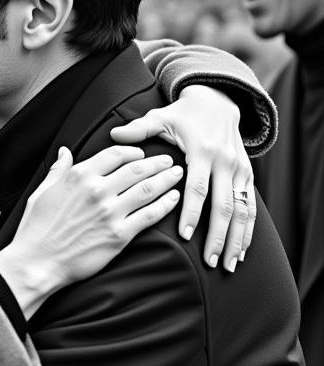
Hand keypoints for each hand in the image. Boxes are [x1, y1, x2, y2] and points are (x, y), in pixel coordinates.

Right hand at [0, 145, 181, 318]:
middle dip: (156, 163)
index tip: (141, 154)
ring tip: (176, 175)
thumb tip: (64, 152)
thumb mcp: (42, 192)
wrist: (37, 261)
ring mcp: (110, 212)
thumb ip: (59, 170)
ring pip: (147, 189)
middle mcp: (97, 190)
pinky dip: (165, 204)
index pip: (115, 154)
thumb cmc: (36, 228)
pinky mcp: (120, 235)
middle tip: (169, 161)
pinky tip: (174, 199)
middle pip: (136, 169)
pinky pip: (150, 215)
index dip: (133, 151)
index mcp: (79, 176)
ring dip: (166, 179)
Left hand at [109, 84, 254, 270]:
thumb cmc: (183, 114)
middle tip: (209, 261)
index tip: (186, 235)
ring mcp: (240, 170)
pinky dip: (248, 230)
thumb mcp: (161, 117)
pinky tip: (242, 251)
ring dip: (237, 239)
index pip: (198, 188)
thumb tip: (114, 134)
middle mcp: (225, 162)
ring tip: (227, 264)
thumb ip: (139, 129)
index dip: (192, 212)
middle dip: (218, 235)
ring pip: (243, 210)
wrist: (218, 101)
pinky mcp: (247, 175)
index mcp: (203, 151)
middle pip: (224, 205)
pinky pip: (251, 207)